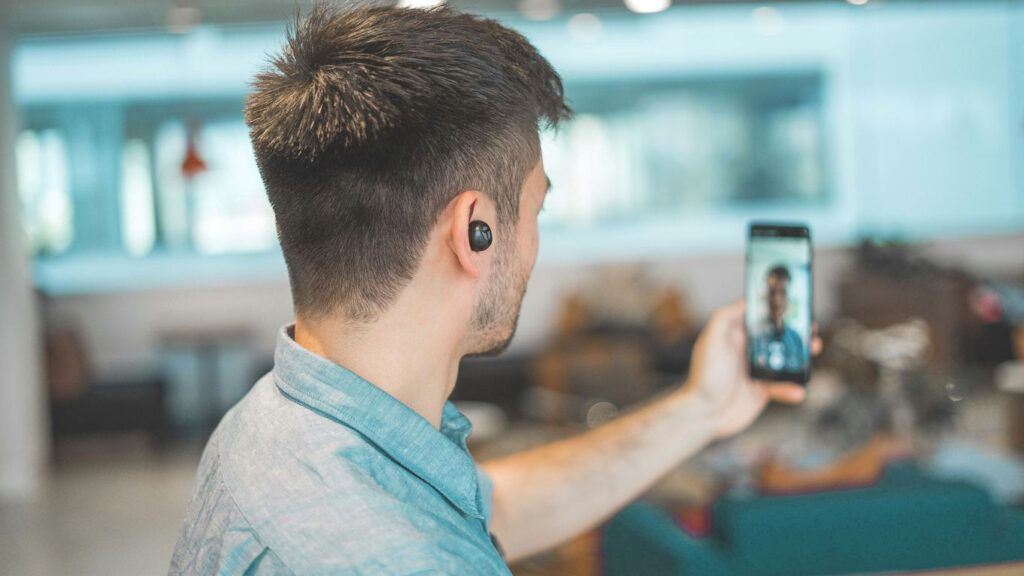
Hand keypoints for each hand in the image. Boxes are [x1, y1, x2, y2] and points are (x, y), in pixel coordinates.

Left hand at [683, 300, 819, 438]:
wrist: (704, 414)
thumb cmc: (704, 376)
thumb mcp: (712, 340)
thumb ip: (725, 317)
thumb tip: (744, 301)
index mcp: (735, 336)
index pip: (758, 318)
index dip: (776, 311)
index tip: (793, 305)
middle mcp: (746, 351)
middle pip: (776, 337)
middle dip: (796, 332)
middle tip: (810, 328)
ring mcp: (755, 371)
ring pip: (785, 360)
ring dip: (802, 355)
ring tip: (814, 349)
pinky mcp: (761, 391)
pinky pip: (782, 387)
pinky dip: (792, 388)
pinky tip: (798, 391)